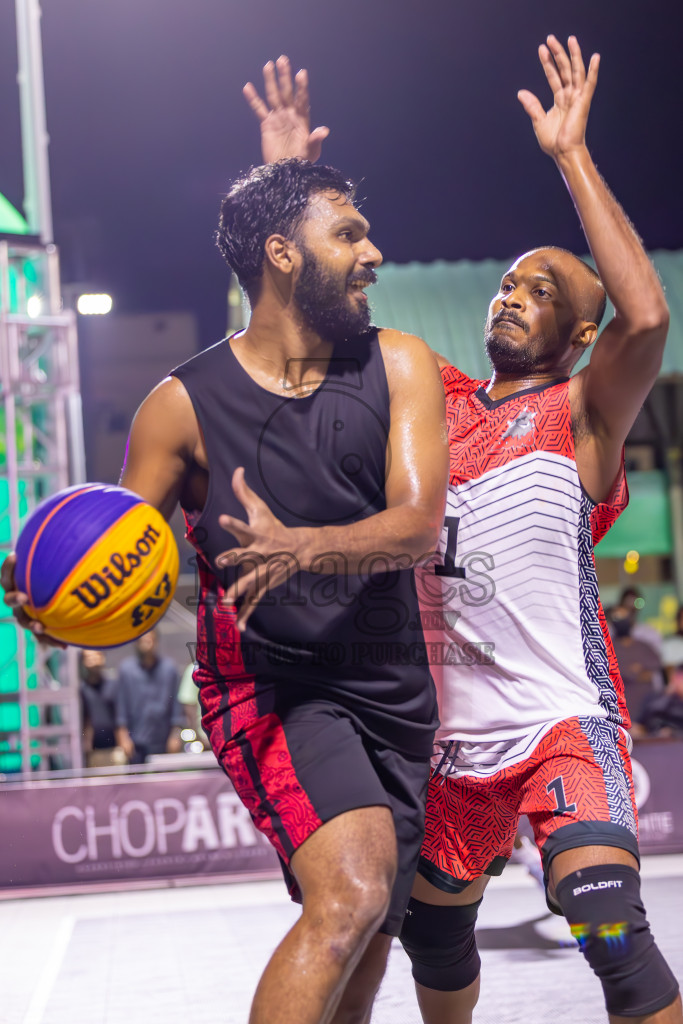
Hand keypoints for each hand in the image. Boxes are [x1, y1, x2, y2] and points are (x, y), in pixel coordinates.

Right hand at [0, 552, 66, 648]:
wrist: (59, 597)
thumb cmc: (55, 572)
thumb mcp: (55, 560)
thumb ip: (59, 546)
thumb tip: (72, 520)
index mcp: (18, 582)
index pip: (7, 574)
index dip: (8, 567)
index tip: (15, 555)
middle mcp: (19, 598)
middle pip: (10, 599)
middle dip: (15, 598)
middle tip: (24, 597)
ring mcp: (27, 614)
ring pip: (24, 621)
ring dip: (31, 624)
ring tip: (40, 626)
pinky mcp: (40, 626)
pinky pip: (43, 636)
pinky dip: (52, 640)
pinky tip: (66, 645)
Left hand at [215, 468, 304, 629]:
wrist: (301, 549)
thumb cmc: (274, 526)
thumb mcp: (260, 509)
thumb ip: (244, 491)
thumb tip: (237, 469)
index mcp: (256, 535)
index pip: (243, 526)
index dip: (233, 523)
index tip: (222, 519)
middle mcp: (260, 553)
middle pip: (245, 555)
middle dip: (234, 558)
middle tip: (221, 559)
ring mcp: (264, 570)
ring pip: (250, 581)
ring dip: (240, 589)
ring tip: (226, 599)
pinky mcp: (265, 584)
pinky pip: (255, 601)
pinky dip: (247, 615)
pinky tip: (239, 628)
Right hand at [244, 54, 329, 163]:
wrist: (286, 171)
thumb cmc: (301, 162)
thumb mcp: (311, 152)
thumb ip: (316, 140)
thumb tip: (324, 130)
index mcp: (302, 119)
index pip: (302, 99)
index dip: (301, 87)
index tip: (301, 73)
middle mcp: (290, 115)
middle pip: (287, 92)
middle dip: (285, 76)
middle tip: (283, 59)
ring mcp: (278, 118)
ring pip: (273, 96)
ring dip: (271, 81)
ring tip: (268, 65)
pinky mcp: (267, 125)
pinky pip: (259, 109)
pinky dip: (253, 98)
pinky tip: (248, 87)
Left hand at [517, 35, 598, 160]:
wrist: (563, 153)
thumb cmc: (553, 142)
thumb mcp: (538, 121)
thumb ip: (532, 105)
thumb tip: (521, 92)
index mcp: (560, 100)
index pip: (554, 76)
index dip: (548, 63)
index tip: (541, 49)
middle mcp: (570, 96)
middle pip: (564, 69)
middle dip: (558, 54)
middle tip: (550, 38)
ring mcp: (577, 98)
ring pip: (576, 72)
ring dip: (573, 55)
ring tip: (569, 39)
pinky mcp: (583, 103)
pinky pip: (590, 84)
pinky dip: (593, 71)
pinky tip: (595, 57)